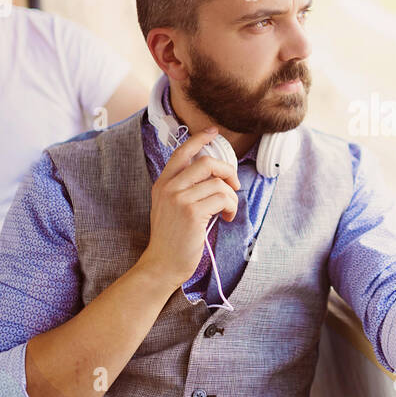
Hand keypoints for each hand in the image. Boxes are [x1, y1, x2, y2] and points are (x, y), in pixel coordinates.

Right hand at [137, 127, 240, 289]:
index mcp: (163, 184)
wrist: (162, 264)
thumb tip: (215, 175)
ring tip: (227, 210)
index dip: (199, 139)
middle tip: (233, 185)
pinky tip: (225, 218)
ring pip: (218, 182)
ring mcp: (180, 199)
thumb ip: (184, 188)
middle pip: (207, 162)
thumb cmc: (172, 238)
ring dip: (231, 196)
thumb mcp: (170, 207)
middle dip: (227, 171)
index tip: (213, 132)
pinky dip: (230, 207)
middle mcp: (169, 188)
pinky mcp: (192, 213)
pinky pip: (222, 198)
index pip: (181, 153)